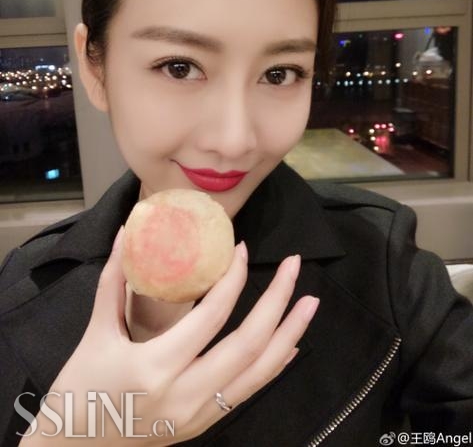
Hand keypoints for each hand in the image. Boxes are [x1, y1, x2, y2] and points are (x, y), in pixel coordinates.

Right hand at [21, 226, 318, 444]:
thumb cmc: (79, 390)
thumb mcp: (95, 332)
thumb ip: (115, 280)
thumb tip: (128, 232)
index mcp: (156, 367)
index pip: (211, 318)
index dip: (233, 280)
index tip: (242, 250)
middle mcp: (186, 394)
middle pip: (248, 344)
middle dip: (278, 301)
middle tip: (295, 265)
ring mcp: (200, 414)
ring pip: (259, 372)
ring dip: (290, 333)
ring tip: (311, 302)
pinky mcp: (205, 423)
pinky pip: (249, 392)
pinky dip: (273, 365)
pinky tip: (291, 344)